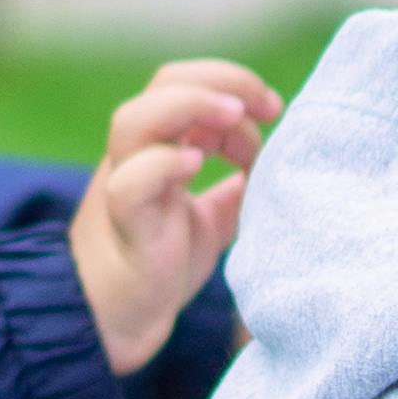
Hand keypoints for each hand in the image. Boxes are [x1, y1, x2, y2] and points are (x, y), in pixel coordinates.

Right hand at [71, 55, 275, 375]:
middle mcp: (137, 154)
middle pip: (165, 84)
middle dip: (221, 81)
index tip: (274, 108)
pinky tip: (199, 166)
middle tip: (267, 107)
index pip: (187, 84)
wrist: (123, 317)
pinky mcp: (124, 221)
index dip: (231, 83)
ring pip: (136, 120)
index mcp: (158, 145)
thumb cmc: (162, 264)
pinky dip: (165, 165)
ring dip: (190, 106)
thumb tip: (263, 167)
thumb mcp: (211, 219)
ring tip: (235, 116)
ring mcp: (125, 183)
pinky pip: (130, 182)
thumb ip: (234, 190)